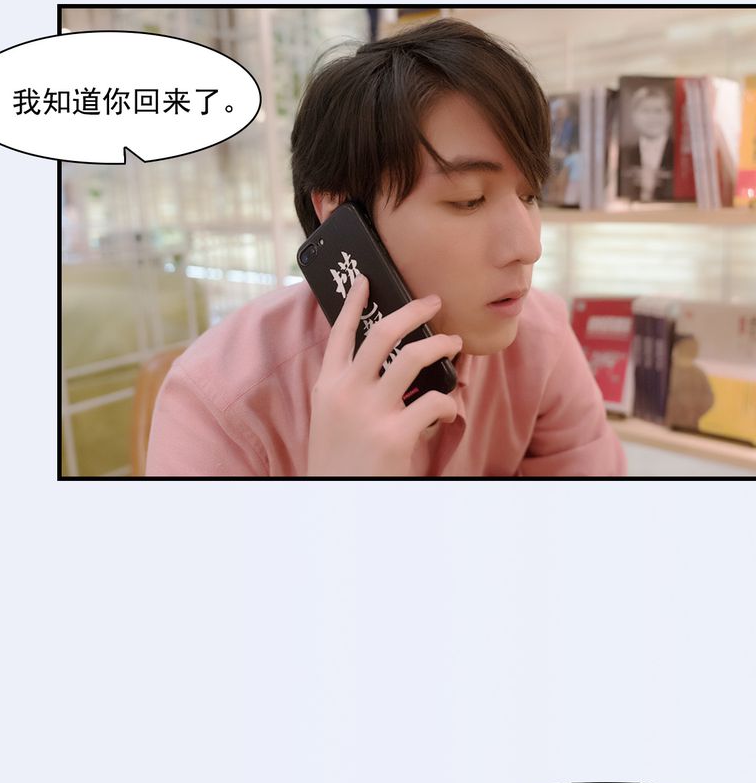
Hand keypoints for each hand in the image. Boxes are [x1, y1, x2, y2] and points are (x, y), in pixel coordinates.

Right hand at [307, 274, 461, 476]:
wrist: (336, 501)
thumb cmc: (340, 462)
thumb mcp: (331, 420)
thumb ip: (351, 391)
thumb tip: (390, 368)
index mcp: (328, 387)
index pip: (339, 334)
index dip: (354, 303)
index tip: (368, 281)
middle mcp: (345, 392)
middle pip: (382, 333)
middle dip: (413, 311)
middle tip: (434, 303)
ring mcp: (369, 412)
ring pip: (412, 357)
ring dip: (440, 346)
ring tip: (455, 344)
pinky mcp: (393, 435)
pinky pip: (434, 402)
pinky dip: (448, 403)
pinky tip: (448, 411)